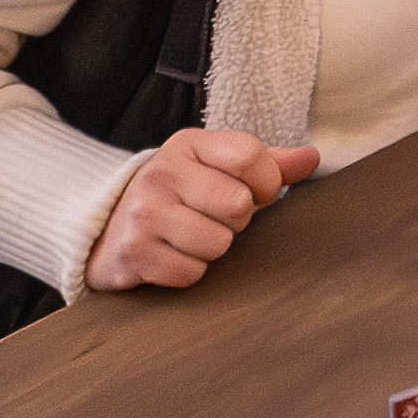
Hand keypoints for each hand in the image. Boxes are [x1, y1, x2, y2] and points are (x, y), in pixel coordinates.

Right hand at [87, 125, 322, 292]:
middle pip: (238, 205)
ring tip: (191, 236)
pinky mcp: (133, 252)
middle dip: (236, 221)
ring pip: (217, 243)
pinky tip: (173, 255)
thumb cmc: (177, 193)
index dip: (266, 183)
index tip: (255, 194)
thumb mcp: (214, 166)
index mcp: (188, 144)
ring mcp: (144, 213)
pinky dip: (189, 271)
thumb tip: (311, 158)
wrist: (105, 224)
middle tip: (213, 217)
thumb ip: (265, 162)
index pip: (250, 156)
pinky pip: (191, 273)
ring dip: (212, 249)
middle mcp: (161, 173)